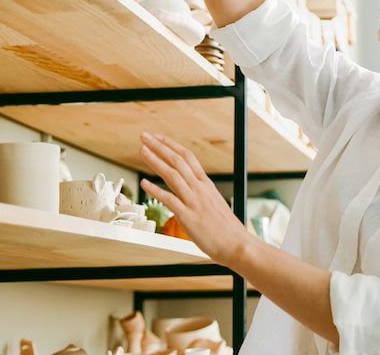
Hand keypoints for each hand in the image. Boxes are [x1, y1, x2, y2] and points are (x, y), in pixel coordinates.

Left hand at [139, 131, 255, 267]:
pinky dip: (155, 189)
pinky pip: (169, 199)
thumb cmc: (226, 228)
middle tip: (144, 136)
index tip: (158, 137)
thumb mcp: (214, 203)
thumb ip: (201, 195)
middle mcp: (200, 188)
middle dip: (159, 146)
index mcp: (206, 184)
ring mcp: (194, 201)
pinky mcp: (189, 217)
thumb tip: (189, 191)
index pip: (188, 157)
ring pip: (173, 174)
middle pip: (178, 160)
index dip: (171, 145)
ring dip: (155, 160)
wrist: (237, 245)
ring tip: (142, 150)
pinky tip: (144, 182)